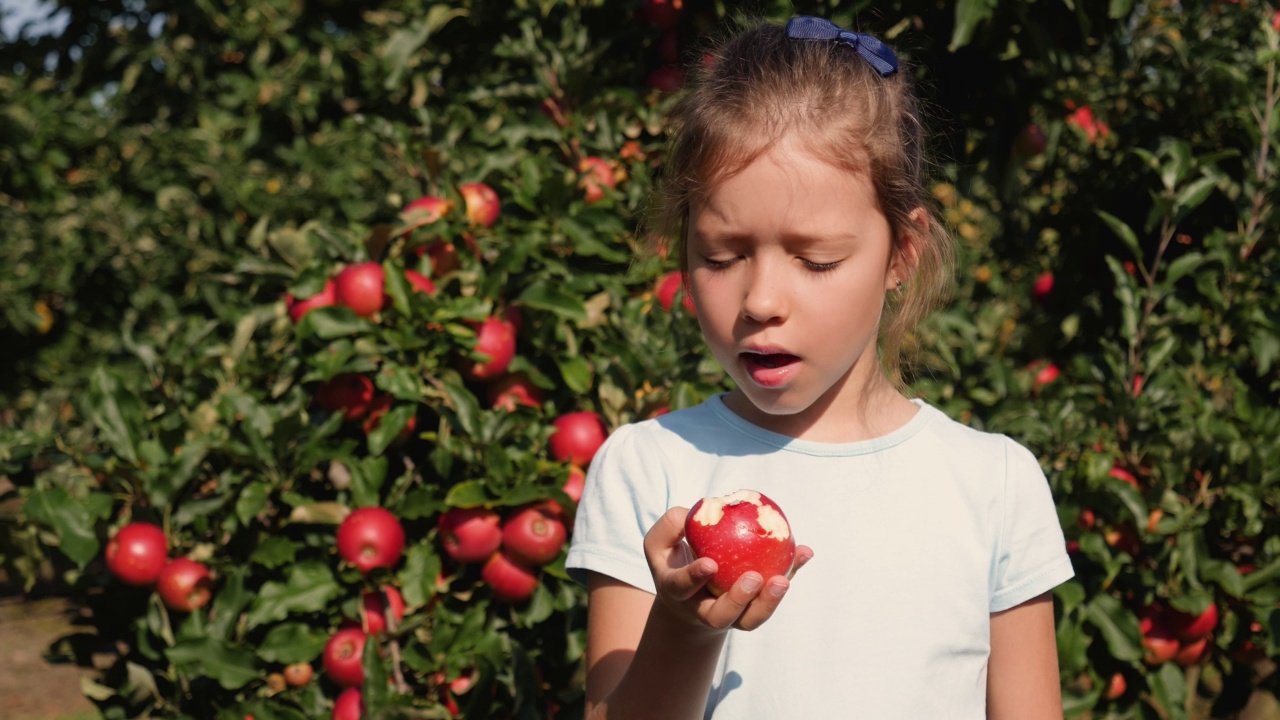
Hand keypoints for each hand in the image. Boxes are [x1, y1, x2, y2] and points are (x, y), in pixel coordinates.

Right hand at [643, 506, 814, 633]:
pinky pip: (771, 595)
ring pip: (750, 618)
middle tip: (754, 578)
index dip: (694, 577)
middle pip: (721, 616)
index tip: (710, 564)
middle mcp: (703, 610)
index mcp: (677, 592)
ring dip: (769, 602)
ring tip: (783, 580)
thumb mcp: (660, 542)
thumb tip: (701, 511)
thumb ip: (674, 525)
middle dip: (739, 601)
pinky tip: (804, 552)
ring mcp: (730, 615)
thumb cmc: (673, 559)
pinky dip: (789, 573)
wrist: (688, 596)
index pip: (683, 587)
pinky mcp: (753, 608)